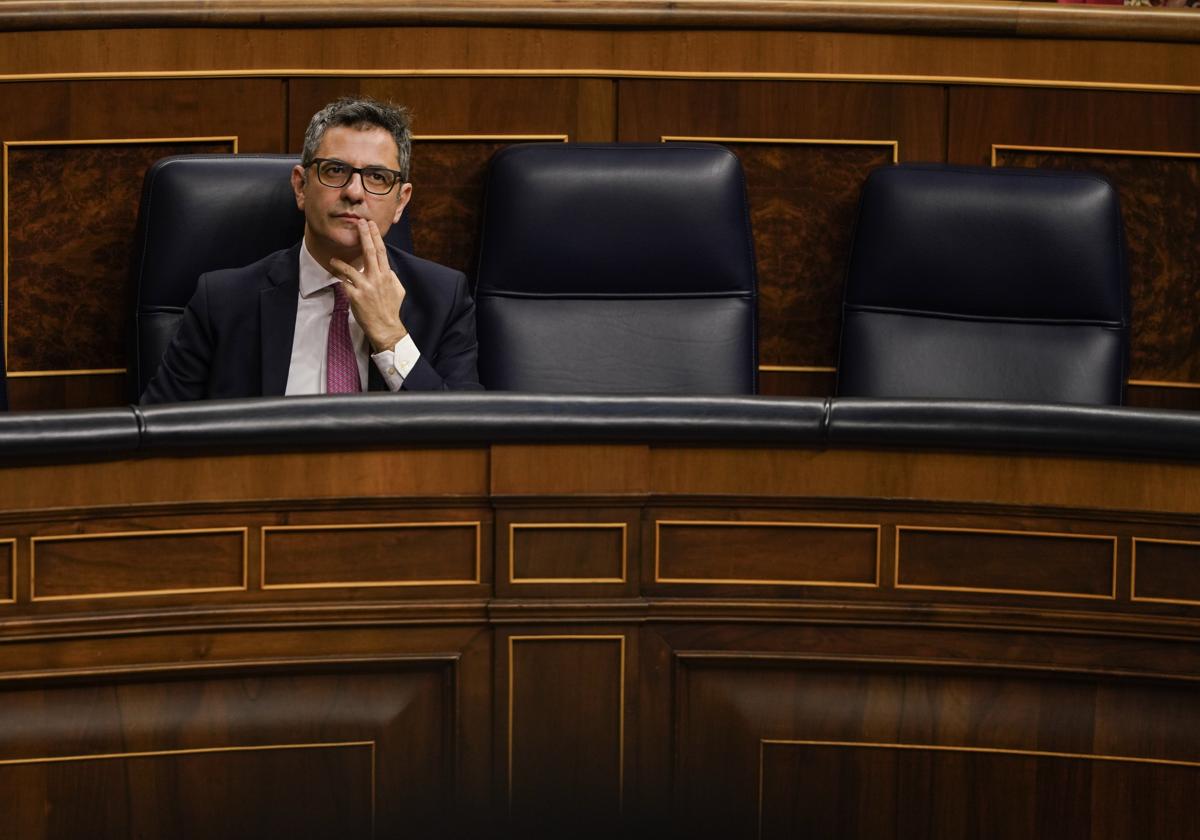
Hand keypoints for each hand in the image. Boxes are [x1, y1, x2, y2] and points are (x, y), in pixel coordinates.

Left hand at [329, 220, 408, 352]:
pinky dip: (340, 281)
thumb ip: (391, 276)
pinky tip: (335, 279)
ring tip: (333, 259)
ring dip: (340, 263)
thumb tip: (386, 268)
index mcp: (387, 275)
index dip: (375, 236)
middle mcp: (377, 278)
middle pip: (369, 252)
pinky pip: (344, 284)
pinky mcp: (355, 297)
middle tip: (359, 223)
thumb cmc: (391, 309)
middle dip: (364, 236)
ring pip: (350, 269)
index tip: (371, 225)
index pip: (381, 251)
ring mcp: (365, 287)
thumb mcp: (398, 290)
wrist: (386, 327)